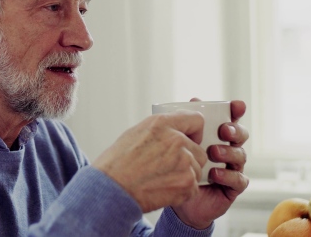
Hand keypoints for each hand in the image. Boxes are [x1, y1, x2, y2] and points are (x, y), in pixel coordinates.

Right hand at [93, 110, 207, 212]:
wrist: (111, 189)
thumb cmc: (117, 164)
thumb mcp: (135, 133)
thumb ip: (161, 130)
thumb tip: (175, 131)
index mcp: (162, 124)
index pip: (196, 119)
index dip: (194, 132)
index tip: (190, 139)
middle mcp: (176, 140)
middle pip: (199, 150)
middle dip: (189, 159)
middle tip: (169, 167)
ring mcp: (183, 162)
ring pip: (196, 170)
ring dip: (184, 176)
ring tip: (161, 179)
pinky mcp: (186, 183)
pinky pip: (193, 188)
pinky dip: (182, 192)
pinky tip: (163, 189)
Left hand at [171, 99, 249, 228]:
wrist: (176, 196)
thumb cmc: (179, 165)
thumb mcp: (180, 142)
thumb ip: (189, 123)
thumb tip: (194, 100)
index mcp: (216, 136)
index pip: (231, 120)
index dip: (236, 111)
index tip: (237, 105)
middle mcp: (227, 150)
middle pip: (240, 135)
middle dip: (235, 130)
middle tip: (223, 130)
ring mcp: (232, 168)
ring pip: (240, 155)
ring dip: (228, 152)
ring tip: (214, 152)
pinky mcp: (233, 187)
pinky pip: (239, 180)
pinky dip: (228, 175)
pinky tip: (215, 174)